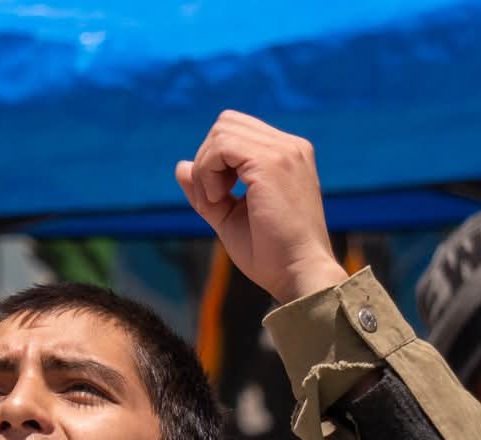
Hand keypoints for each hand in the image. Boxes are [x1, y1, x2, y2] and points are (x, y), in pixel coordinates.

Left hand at [176, 112, 347, 307]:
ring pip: (221, 132)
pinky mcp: (271, 162)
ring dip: (205, 169)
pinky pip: (221, 146)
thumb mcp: (230, 217)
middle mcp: (289, 146)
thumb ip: (206, 189)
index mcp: (287, 155)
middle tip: (213, 201)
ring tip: (216, 203)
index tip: (216, 199)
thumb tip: (181, 165)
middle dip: (206, 161)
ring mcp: (283, 150)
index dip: (214, 161)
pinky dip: (208, 173)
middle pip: (226, 123)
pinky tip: (218, 201)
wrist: (299, 274)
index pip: (237, 132)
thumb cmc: (271, 255)